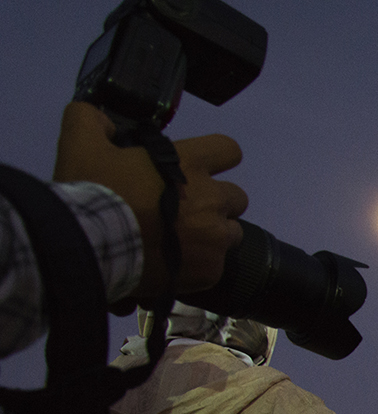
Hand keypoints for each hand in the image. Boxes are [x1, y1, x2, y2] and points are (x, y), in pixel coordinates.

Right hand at [53, 103, 246, 300]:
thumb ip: (92, 120)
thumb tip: (102, 120)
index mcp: (190, 164)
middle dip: (216, 203)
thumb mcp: (81, 144)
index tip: (202, 168)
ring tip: (182, 240)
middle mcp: (211, 199)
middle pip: (236, 197)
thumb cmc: (94, 194)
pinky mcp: (211, 270)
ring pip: (232, 232)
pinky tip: (174, 264)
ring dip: (213, 234)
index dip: (217, 158)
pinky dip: (200, 265)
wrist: (91, 248)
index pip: (229, 150)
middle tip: (186, 211)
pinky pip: (216, 266)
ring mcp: (215, 237)